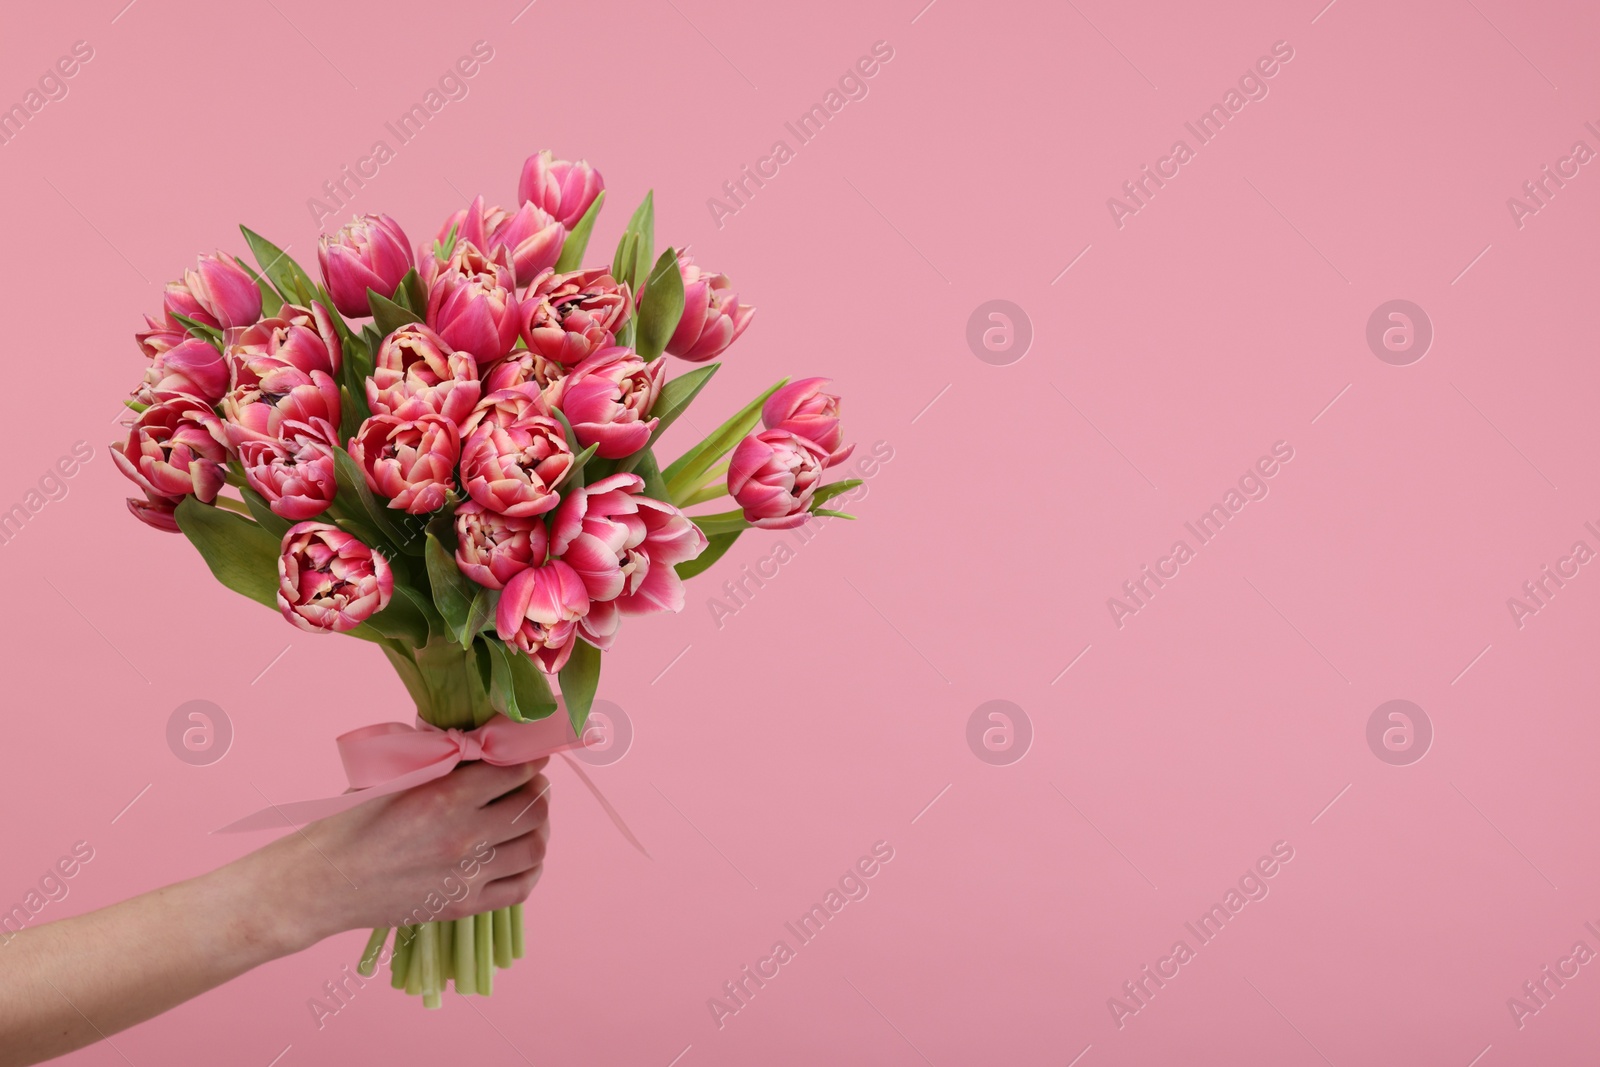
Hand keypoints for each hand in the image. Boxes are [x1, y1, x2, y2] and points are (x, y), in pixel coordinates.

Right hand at [241, 758, 552, 951]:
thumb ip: (440, 759)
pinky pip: (522, 886)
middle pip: (533, 806)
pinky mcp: (465, 906)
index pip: (514, 771)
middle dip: (537, 789)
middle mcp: (464, 836)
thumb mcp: (392, 776)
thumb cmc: (350, 823)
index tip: (532, 754)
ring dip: (539, 826)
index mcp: (445, 797)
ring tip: (530, 817)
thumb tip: (479, 743)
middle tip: (531, 783)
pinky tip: (524, 854)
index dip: (529, 758)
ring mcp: (468, 875)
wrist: (323, 883)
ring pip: (535, 845)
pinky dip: (533, 867)